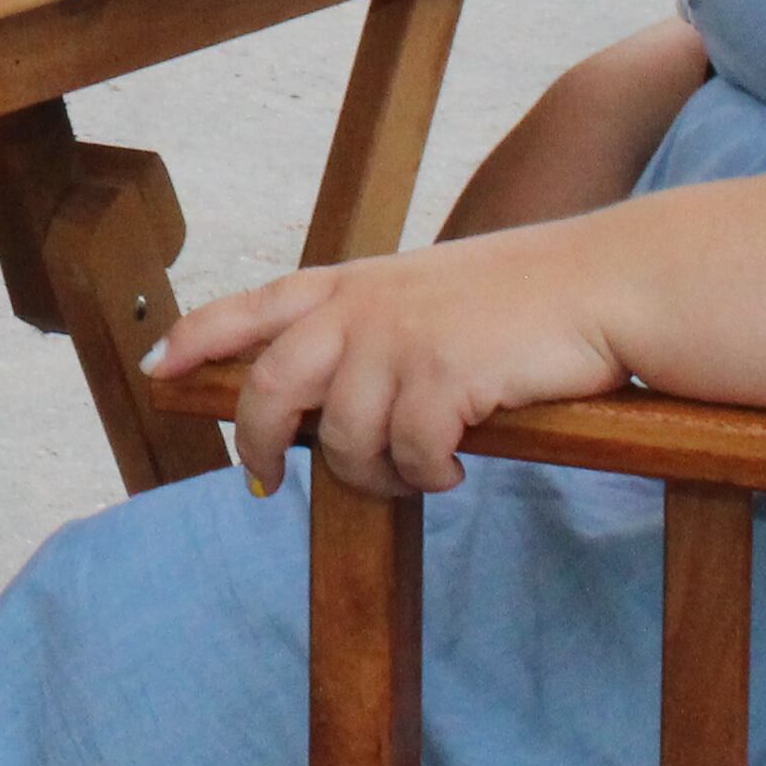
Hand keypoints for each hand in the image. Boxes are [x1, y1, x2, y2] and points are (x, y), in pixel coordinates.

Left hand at [144, 223, 631, 497]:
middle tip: (266, 483)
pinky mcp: (444, 378)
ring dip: (374, 474)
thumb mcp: (428, 291)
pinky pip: (408, 455)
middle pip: (268, 387)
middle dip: (259, 444)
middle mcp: (363, 307)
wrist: (609, 282)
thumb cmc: (526, 296)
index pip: (252, 306)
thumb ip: (372, 325)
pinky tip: (454, 473)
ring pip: (345, 440)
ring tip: (415, 475)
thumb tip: (327, 393)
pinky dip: (427, 476)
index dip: (197, 338)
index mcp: (354, 282)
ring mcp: (401, 340)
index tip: (156, 369)